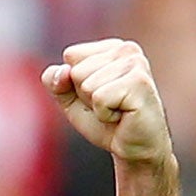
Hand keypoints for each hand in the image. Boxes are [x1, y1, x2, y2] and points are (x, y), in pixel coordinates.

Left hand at [42, 39, 171, 165]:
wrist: (134, 148)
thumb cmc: (106, 122)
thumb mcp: (71, 100)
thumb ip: (56, 82)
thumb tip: (62, 71)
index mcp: (112, 47)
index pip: (71, 55)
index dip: (75, 84)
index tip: (98, 95)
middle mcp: (127, 49)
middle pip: (76, 71)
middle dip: (85, 96)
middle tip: (109, 106)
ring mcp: (136, 63)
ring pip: (86, 85)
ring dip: (96, 106)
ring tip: (117, 110)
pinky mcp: (139, 82)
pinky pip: (99, 98)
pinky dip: (105, 114)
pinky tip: (123, 115)